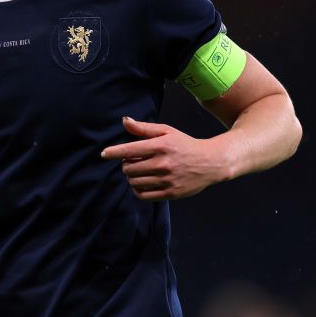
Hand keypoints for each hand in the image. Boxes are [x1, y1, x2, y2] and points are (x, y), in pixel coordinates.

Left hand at [100, 116, 232, 200]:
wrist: (211, 162)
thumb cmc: (185, 144)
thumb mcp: (166, 131)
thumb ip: (144, 128)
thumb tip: (124, 121)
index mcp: (160, 146)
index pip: (129, 150)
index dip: (113, 152)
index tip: (104, 154)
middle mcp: (162, 163)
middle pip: (128, 168)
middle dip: (126, 165)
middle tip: (132, 162)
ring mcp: (167, 180)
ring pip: (134, 182)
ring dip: (131, 177)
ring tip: (138, 172)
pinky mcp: (170, 193)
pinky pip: (143, 195)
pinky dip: (137, 190)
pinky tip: (141, 183)